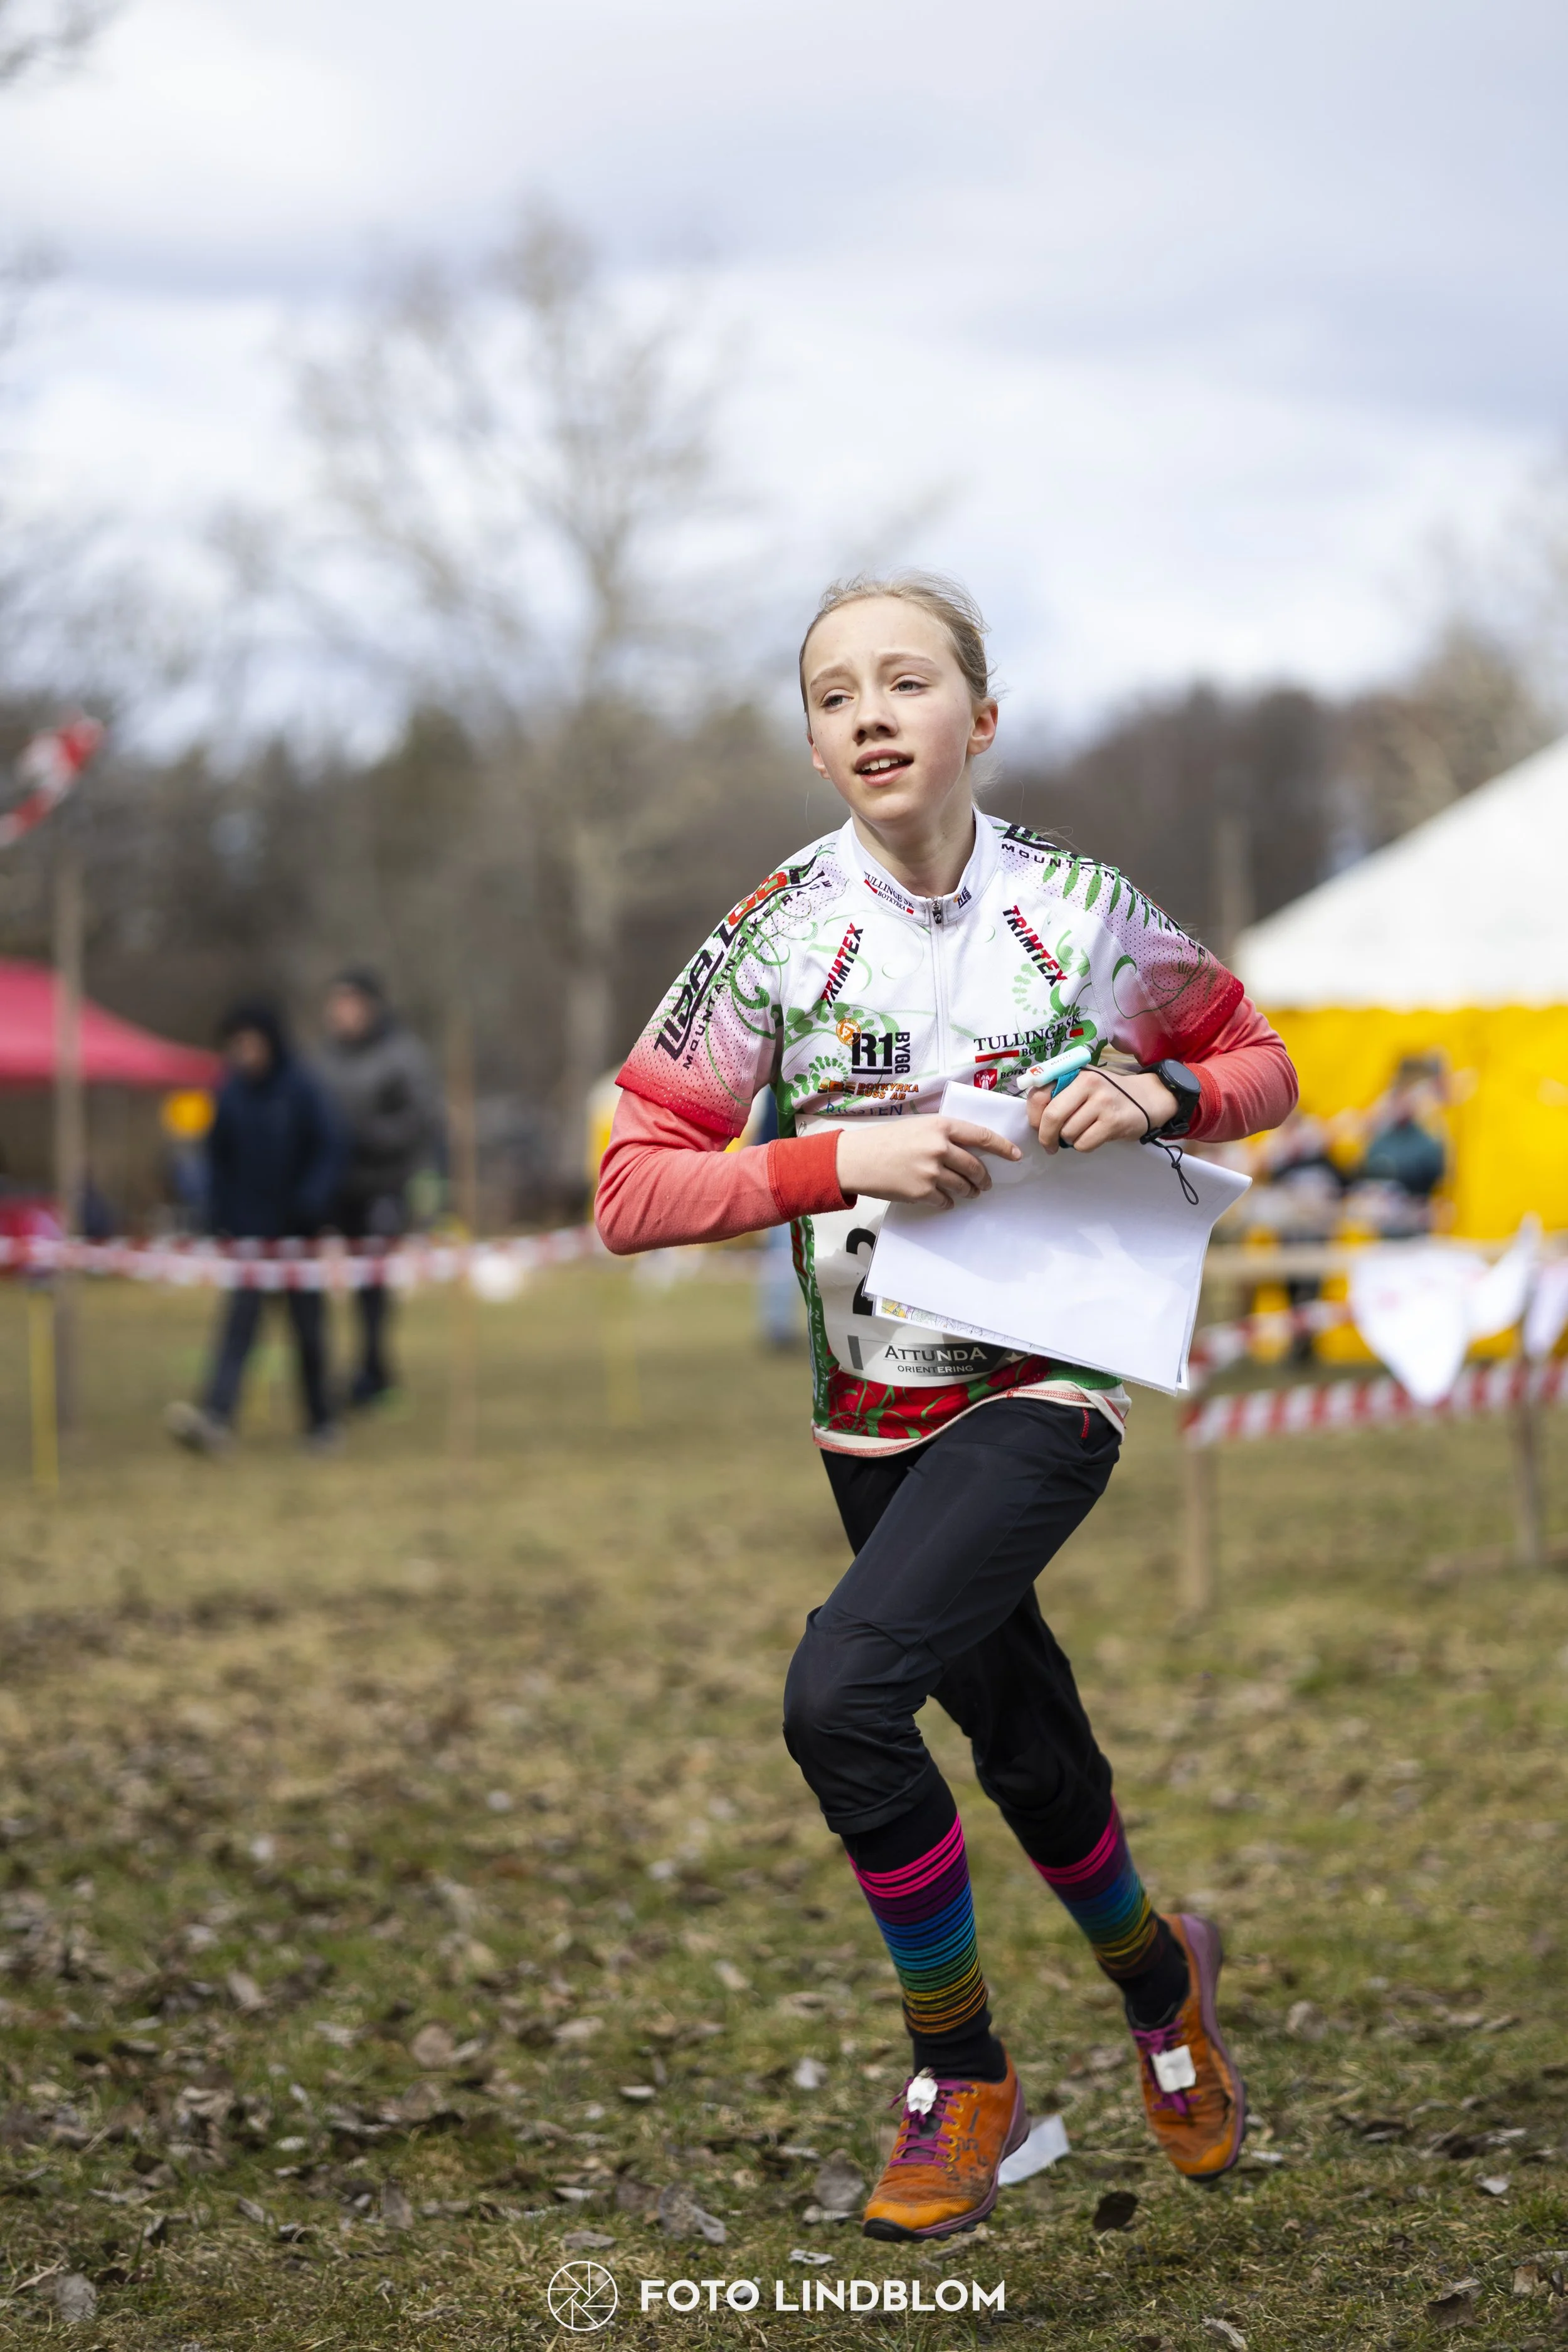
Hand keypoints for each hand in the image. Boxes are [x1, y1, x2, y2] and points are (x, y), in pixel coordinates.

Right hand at [835, 1115, 1021, 1208]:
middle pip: (975, 1166)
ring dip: (969, 1191)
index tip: (1016, 1155)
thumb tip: (967, 1149)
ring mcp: (932, 1170)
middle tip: (985, 1183)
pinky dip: (947, 1202)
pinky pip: (945, 1200)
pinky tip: (943, 1200)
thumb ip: (942, 1134)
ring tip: (968, 1192)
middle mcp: (940, 1147)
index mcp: (941, 1126)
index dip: (1003, 1147)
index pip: (981, 1136)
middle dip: (983, 1178)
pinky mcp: (922, 1191)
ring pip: (963, 1185)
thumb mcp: (917, 1126)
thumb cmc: (884, 1140)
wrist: (856, 1159)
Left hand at [1028, 1068, 1179, 1154]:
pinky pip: (1084, 1143)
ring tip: (1082, 1132)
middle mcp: (1088, 1084)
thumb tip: (1035, 1118)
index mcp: (1074, 1073)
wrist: (1146, 1099)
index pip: (1039, 1095)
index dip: (1034, 1116)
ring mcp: (1102, 1102)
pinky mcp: (1113, 1122)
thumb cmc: (1106, 1093)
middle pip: (1052, 1116)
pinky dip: (1084, 1145)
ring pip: (1068, 1133)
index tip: (1038, 1126)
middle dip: (1046, 1136)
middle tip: (1049, 1144)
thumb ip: (1058, 1093)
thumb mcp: (1082, 1084)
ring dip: (1070, 1140)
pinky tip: (1094, 1136)